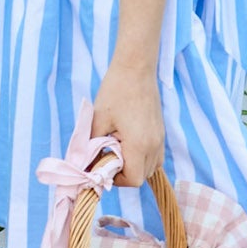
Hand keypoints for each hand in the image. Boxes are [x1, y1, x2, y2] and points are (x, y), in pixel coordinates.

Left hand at [90, 65, 164, 187]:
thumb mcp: (98, 119)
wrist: (136, 68)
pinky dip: (142, 157)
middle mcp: (154, 145)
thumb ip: (91, 145)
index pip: (133, 180)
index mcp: (139, 144)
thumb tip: (85, 164)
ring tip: (117, 149)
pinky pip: (154, 155)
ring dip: (134, 166)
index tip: (102, 167)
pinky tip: (126, 142)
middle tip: (107, 158)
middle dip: (123, 173)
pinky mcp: (161, 132)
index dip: (116, 180)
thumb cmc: (115, 91)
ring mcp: (160, 139)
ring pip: (151, 167)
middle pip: (143, 176)